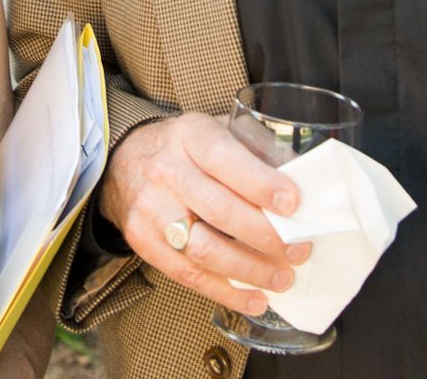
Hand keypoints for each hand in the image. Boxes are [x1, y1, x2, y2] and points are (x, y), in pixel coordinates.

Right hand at [98, 113, 306, 315]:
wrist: (124, 162)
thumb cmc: (184, 148)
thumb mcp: (215, 130)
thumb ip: (256, 149)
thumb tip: (302, 179)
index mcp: (190, 136)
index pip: (225, 159)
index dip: (260, 183)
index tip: (293, 203)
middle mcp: (166, 171)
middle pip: (220, 211)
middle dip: (266, 236)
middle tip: (299, 248)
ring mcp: (151, 210)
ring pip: (205, 250)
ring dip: (251, 270)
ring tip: (283, 277)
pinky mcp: (144, 242)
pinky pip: (190, 275)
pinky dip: (227, 292)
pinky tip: (255, 297)